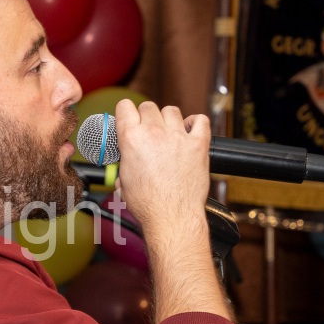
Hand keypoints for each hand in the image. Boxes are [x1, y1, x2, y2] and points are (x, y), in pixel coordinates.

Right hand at [113, 101, 210, 246]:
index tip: (129, 118)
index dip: (126, 112)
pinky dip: (195, 122)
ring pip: (172, 110)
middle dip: (147, 116)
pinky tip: (190, 130)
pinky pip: (200, 120)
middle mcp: (155, 133)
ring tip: (169, 132)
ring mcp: (178, 137)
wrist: (171, 216)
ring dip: (169, 119)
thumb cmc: (148, 204)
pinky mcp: (198, 144)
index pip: (125, 106)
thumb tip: (126, 162)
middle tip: (148, 131)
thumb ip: (125, 162)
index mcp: (132, 139)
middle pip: (149, 107)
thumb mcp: (123, 180)